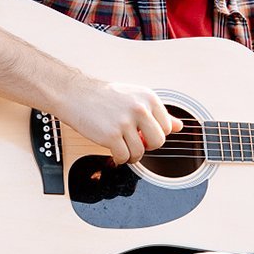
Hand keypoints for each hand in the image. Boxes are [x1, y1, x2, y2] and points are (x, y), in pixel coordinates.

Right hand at [57, 77, 182, 164]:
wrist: (75, 94)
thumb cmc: (103, 96)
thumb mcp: (134, 97)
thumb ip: (157, 112)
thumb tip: (179, 126)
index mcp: (148, 97)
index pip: (167, 127)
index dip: (155, 134)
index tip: (144, 133)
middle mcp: (139, 108)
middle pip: (158, 142)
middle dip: (147, 146)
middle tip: (135, 142)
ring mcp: (125, 122)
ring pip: (140, 152)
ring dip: (131, 155)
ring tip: (122, 147)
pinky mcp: (111, 135)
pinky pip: (124, 157)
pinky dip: (119, 159)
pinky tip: (113, 151)